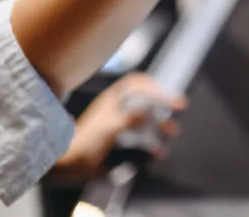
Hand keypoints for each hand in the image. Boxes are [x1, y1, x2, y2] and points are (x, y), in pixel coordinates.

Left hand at [54, 73, 185, 179]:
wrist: (70, 165)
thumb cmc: (85, 142)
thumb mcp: (109, 126)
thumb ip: (130, 117)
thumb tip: (150, 111)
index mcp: (114, 99)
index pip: (137, 83)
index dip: (154, 85)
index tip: (168, 95)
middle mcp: (119, 109)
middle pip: (146, 100)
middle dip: (163, 106)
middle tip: (179, 111)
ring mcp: (120, 125)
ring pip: (147, 120)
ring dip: (161, 125)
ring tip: (172, 132)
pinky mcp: (121, 141)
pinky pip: (142, 138)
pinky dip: (152, 143)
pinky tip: (158, 151)